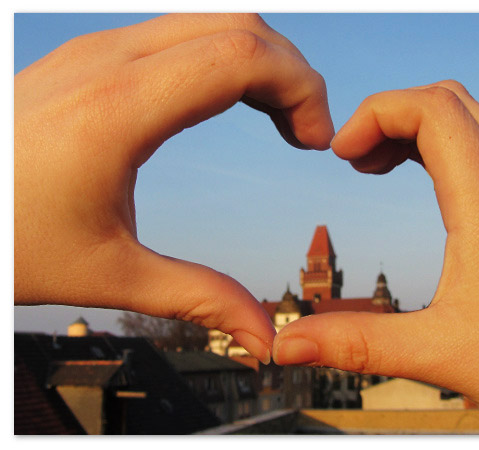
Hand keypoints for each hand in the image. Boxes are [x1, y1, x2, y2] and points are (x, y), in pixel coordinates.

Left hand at [14, 13, 333, 364]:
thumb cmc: (6, 240)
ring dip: (258, 62)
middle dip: (291, 72)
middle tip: (305, 131)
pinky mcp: (88, 58)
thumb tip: (263, 337)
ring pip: (208, 22)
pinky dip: (221, 59)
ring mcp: (94, 51)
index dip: (301, 88)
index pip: (242, 54)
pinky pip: (177, 34)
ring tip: (276, 119)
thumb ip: (198, 298)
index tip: (314, 141)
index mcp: (118, 109)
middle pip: (237, 25)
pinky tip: (224, 104)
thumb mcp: (108, 273)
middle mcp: (107, 61)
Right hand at [272, 80, 478, 432]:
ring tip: (372, 165)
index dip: (376, 112)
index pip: (433, 108)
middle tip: (352, 156)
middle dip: (389, 113)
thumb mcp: (440, 354)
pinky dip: (437, 146)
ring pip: (468, 120)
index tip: (341, 153)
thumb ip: (359, 345)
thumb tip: (290, 345)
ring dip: (413, 126)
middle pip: (448, 100)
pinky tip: (419, 184)